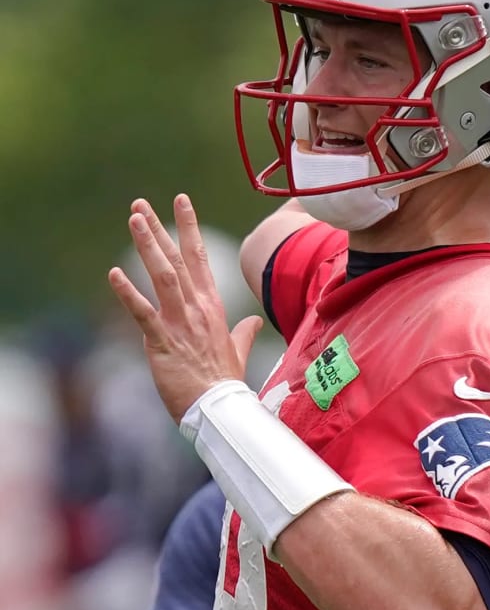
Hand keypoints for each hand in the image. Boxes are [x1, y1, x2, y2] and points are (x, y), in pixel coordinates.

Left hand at [107, 196, 262, 424]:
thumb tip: (256, 321)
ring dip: (147, 246)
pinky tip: (114, 273)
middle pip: (177, 260)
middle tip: (140, 204)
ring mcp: (180, 323)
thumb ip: (244, 332)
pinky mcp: (162, 341)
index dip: (189, 228)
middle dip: (159, 229)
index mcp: (212, 307)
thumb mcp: (237, 351)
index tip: (180, 202)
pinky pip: (143, 312)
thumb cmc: (225, 381)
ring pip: (163, 276)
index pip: (200, 259)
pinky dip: (128, 293)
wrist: (219, 408)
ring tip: (133, 220)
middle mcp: (197, 308)